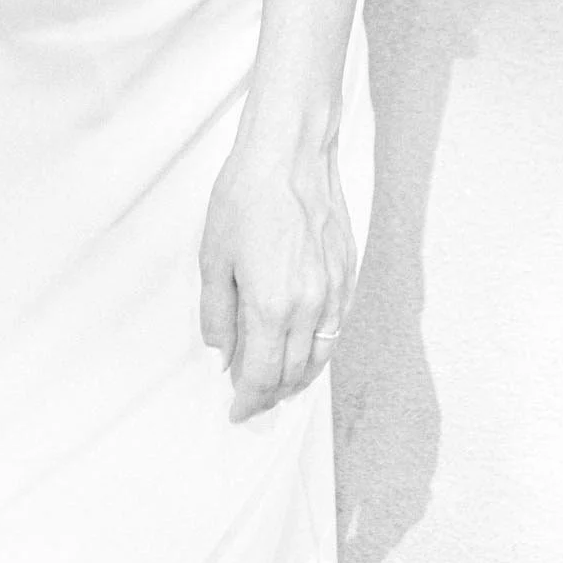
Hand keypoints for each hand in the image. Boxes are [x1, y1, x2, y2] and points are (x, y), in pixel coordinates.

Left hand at [198, 129, 356, 422]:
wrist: (289, 151)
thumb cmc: (246, 196)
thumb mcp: (214, 256)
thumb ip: (218, 313)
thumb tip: (223, 352)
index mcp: (272, 307)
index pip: (263, 377)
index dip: (248, 401)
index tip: (236, 411)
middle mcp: (310, 307)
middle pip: (294, 374)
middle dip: (271, 394)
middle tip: (251, 399)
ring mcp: (335, 290)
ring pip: (320, 356)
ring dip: (298, 378)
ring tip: (277, 382)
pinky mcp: (348, 272)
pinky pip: (337, 327)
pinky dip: (319, 348)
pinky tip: (304, 345)